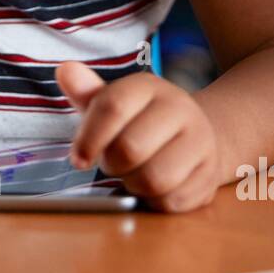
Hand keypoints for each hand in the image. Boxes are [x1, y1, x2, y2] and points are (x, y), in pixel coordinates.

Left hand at [57, 61, 222, 212]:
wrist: (195, 136)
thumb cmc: (140, 121)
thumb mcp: (113, 102)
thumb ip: (86, 92)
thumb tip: (64, 71)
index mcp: (148, 87)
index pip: (112, 107)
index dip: (88, 138)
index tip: (78, 159)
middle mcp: (180, 108)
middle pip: (130, 148)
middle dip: (112, 164)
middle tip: (114, 163)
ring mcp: (200, 141)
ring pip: (154, 179)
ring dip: (134, 185)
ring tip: (134, 173)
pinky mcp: (208, 175)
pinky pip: (171, 201)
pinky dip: (154, 201)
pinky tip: (155, 187)